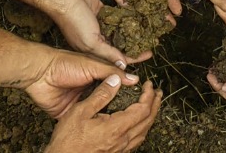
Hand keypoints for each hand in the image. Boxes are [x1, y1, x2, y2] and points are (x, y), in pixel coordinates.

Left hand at [25, 49, 138, 117]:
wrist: (39, 73)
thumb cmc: (64, 64)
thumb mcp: (92, 66)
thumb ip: (111, 73)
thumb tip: (133, 79)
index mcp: (97, 76)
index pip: (116, 84)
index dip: (127, 90)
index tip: (142, 97)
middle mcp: (90, 90)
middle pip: (108, 100)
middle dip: (118, 107)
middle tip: (134, 116)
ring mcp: (80, 102)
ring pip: (96, 113)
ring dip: (105, 118)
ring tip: (122, 126)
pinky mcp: (69, 114)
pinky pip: (82, 122)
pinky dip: (90, 125)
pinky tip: (102, 131)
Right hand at [46, 76, 161, 152]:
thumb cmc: (68, 140)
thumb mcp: (81, 111)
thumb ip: (101, 95)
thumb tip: (115, 80)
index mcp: (116, 128)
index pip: (142, 109)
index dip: (149, 95)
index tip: (149, 85)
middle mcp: (122, 140)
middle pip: (148, 121)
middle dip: (155, 104)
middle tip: (158, 93)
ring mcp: (121, 149)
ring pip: (144, 132)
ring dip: (151, 116)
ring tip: (152, 106)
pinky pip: (137, 140)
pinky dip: (143, 128)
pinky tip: (139, 125)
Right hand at [49, 0, 149, 65]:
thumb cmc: (74, 21)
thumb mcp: (91, 42)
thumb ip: (107, 54)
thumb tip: (123, 66)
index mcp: (92, 51)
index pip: (115, 59)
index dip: (132, 58)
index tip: (148, 54)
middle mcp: (96, 40)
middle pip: (119, 45)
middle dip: (134, 46)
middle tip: (151, 42)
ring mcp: (99, 25)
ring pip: (119, 31)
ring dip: (132, 31)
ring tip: (148, 30)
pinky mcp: (101, 11)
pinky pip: (117, 16)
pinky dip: (126, 17)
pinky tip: (138, 17)